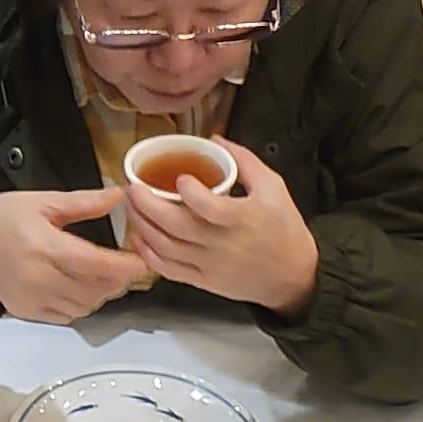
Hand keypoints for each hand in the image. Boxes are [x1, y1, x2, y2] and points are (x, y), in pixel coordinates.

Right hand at [0, 188, 147, 324]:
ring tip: (103, 275)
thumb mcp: (42, 201)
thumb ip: (83, 202)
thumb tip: (120, 196)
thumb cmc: (2, 218)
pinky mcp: (27, 312)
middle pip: (95, 290)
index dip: (125, 266)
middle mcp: (39, 278)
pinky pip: (67, 316)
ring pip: (85, 307)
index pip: (96, 264)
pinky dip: (82, 305)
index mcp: (44, 246)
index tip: (142, 260)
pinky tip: (79, 287)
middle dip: (118, 280)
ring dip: (102, 294)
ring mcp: (32, 300)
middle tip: (125, 264)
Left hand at [123, 138, 318, 316]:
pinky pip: (167, 269)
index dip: (189, 193)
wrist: (292, 276)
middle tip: (132, 187)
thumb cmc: (284, 227)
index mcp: (243, 218)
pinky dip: (147, 254)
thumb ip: (244, 161)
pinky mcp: (202, 281)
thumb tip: (214, 140)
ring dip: (141, 226)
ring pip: (165, 247)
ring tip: (130, 205)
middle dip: (146, 205)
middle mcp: (222, 244)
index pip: (209, 207)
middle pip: (175, 226)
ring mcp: (209, 265)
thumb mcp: (273, 187)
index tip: (179, 178)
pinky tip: (137, 237)